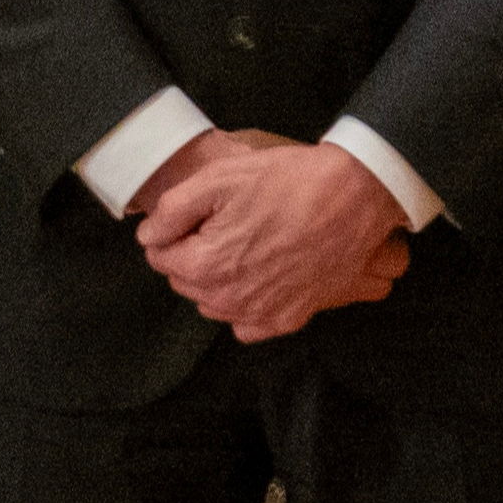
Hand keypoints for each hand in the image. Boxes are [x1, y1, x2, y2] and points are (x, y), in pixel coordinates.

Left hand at [136, 134, 409, 342]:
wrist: (353, 196)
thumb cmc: (288, 182)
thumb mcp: (219, 177)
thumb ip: (171, 210)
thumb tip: (149, 236)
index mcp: (205, 266)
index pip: (159, 256)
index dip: (174, 229)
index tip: (197, 212)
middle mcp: (229, 300)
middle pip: (186, 281)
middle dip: (194, 254)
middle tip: (222, 222)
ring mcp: (261, 314)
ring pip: (214, 303)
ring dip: (217, 279)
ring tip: (244, 242)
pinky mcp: (289, 318)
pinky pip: (247, 324)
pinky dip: (245, 304)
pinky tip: (258, 275)